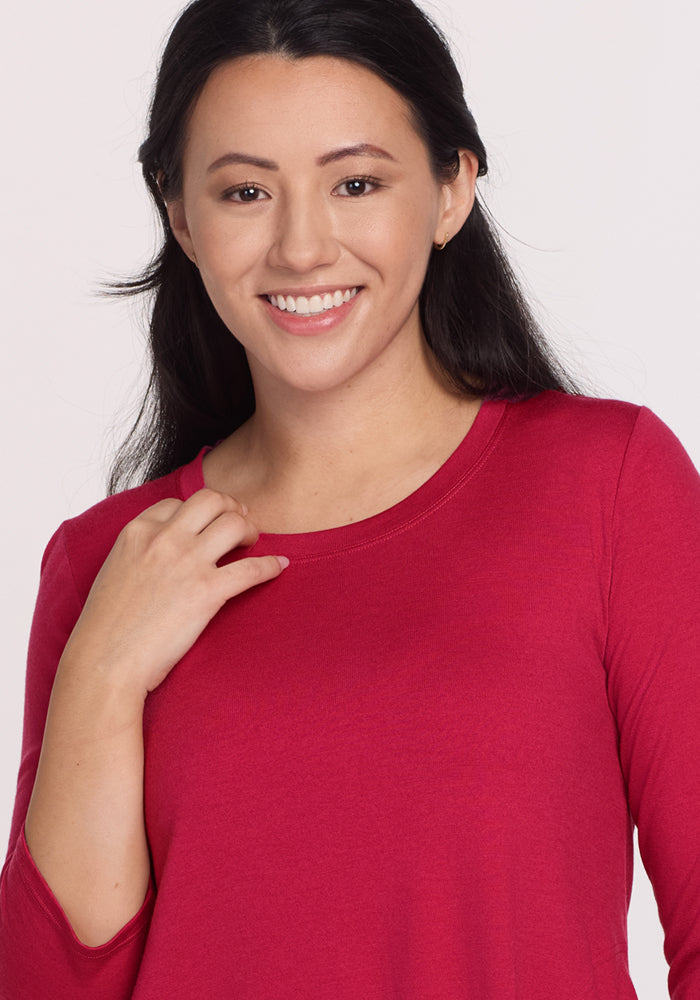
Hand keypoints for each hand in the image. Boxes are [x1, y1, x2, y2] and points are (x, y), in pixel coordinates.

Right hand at [60, 489, 287, 700]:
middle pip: (211, 501)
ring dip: (249, 530)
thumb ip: (139, 553)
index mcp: (137, 532)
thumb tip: (162, 553)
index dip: (197, 512)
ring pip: (234, 524)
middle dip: (230, 507)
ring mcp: (187, 562)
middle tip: (239, 524)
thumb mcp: (115, 572)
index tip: (208, 524)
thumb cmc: (105, 627)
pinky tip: (279, 567)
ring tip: (252, 543)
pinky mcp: (207, 591)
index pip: (178, 503)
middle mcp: (164, 539)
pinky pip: (252, 568)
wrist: (104, 662)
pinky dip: (270, 566)